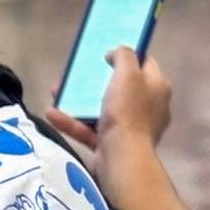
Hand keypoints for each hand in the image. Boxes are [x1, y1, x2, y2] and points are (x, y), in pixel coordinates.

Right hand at [37, 49, 191, 209]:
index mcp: (157, 88)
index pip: (145, 64)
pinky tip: (51, 113)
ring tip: (57, 90)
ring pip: (100, 108)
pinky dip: (71, 121)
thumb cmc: (128, 112)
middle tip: (76, 72)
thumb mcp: (128, 75)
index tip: (107, 51)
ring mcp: (128, 127)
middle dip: (95, 79)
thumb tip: (117, 51)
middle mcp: (146, 107)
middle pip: (120, 87)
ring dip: (78, 99)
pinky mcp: (109, 144)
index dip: (128, 55)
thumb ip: (124, 56)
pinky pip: (88, 129)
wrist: (121, 159)